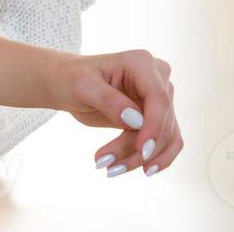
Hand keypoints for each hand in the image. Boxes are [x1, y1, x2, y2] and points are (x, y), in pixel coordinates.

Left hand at [48, 49, 180, 177]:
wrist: (68, 84)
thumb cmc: (72, 79)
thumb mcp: (82, 86)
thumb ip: (108, 100)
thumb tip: (136, 121)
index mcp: (141, 63)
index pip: (158, 99)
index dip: (154, 127)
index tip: (141, 152)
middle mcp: (158, 78)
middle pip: (161, 123)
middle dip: (136, 148)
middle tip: (105, 165)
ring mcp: (161, 99)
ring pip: (164, 138)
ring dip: (140, 158)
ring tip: (110, 170)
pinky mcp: (158, 117)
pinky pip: (165, 143)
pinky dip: (148, 159)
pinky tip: (128, 168)